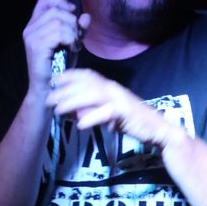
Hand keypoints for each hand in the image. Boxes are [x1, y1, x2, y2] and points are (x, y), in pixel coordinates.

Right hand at [22, 0, 89, 94]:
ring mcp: (31, 37)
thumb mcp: (71, 44)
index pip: (43, 2)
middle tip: (76, 39)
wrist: (48, 87)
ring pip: (58, 21)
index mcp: (34, 26)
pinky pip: (59, 33)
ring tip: (74, 46)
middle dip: (71, 22)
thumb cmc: (59, 66)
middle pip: (55, 11)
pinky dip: (70, 39)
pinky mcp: (36, 46)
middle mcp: (29, 29)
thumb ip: (78, 29)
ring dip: (72, 33)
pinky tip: (72, 49)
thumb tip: (86, 16)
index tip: (72, 12)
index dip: (60, 2)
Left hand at [46, 68, 180, 148]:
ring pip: (92, 95)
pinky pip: (106, 113)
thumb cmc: (133, 122)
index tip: (54, 80)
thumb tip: (73, 113)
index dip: (70, 75)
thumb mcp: (109, 115)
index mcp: (110, 86)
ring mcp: (120, 99)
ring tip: (58, 111)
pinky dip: (91, 118)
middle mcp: (114, 89)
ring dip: (73, 102)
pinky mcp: (125, 112)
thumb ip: (93, 111)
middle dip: (64, 91)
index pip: (88, 75)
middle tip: (48, 100)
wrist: (157, 130)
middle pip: (85, 85)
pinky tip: (80, 125)